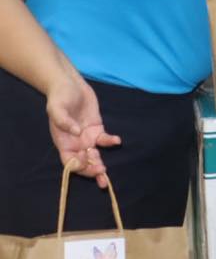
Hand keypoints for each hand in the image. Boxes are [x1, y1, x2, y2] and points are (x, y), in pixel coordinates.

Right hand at [46, 73, 120, 187]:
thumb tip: (76, 132)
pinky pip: (104, 139)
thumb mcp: (56, 107)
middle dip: (91, 170)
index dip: (76, 166)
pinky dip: (110, 142)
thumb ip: (63, 121)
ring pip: (95, 155)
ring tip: (106, 172)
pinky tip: (116, 141)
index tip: (84, 164)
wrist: (70, 85)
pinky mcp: (97, 129)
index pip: (68, 160)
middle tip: (101, 174)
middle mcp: (75, 143)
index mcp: (63, 141)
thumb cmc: (59, 97)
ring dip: (100, 164)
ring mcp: (87, 137)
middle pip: (83, 162)